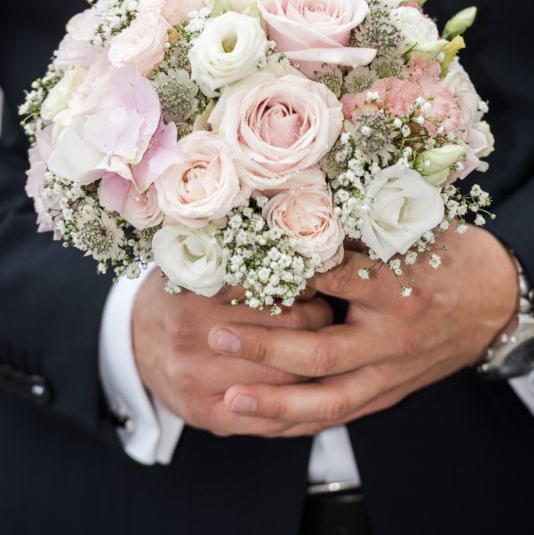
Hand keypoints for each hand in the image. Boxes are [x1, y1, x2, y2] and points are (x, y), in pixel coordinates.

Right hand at [132, 270, 332, 435]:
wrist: (133, 342)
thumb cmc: (177, 296)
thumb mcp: (196, 263)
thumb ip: (236, 256)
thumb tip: (299, 247)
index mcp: (195, 292)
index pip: (275, 288)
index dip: (307, 283)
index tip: (318, 279)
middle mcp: (193, 337)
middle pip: (287, 331)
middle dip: (318, 320)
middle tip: (325, 309)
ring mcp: (197, 381)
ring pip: (285, 376)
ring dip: (315, 361)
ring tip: (323, 343)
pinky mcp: (206, 415)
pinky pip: (270, 418)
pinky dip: (300, 402)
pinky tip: (311, 384)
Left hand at [209, 226, 517, 435]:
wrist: (492, 300)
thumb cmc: (445, 254)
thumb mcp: (406, 230)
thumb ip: (350, 229)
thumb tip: (288, 214)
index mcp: (396, 287)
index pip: (327, 283)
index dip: (279, 277)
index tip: (234, 270)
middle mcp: (393, 336)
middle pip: (322, 352)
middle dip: (265, 350)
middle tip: (217, 339)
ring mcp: (392, 372)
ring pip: (329, 399)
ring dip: (276, 404)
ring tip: (229, 400)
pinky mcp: (389, 393)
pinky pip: (340, 415)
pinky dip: (300, 422)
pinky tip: (262, 423)